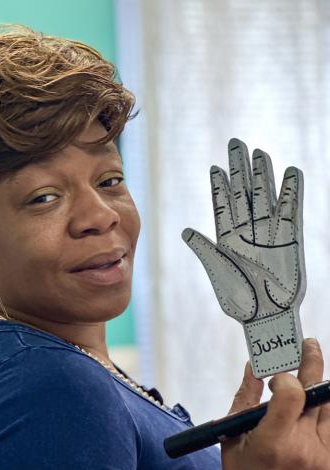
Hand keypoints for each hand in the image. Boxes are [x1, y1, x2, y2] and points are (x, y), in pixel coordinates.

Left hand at [182, 139, 305, 376]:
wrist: (265, 317)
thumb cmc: (239, 301)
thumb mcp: (219, 273)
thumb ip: (205, 250)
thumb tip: (186, 230)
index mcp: (227, 239)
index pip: (223, 206)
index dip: (220, 187)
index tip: (215, 167)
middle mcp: (248, 232)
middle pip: (244, 194)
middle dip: (239, 169)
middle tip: (235, 143)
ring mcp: (270, 234)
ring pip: (265, 197)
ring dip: (263, 175)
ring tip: (259, 152)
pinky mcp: (291, 239)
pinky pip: (291, 211)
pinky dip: (291, 193)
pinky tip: (290, 173)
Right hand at [220, 338, 329, 469]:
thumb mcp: (233, 433)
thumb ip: (246, 396)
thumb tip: (253, 365)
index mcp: (272, 442)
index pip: (292, 395)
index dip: (286, 377)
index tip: (275, 376)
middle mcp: (303, 449)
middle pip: (316, 395)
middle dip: (311, 365)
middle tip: (308, 345)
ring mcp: (323, 458)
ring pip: (329, 408)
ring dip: (319, 387)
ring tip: (311, 373)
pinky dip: (324, 410)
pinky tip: (315, 401)